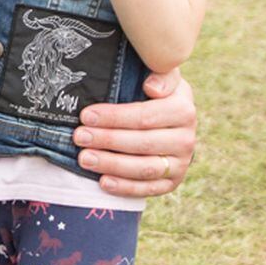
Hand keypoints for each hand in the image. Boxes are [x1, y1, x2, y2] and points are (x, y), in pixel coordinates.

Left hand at [73, 71, 196, 196]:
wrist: (171, 122)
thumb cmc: (156, 95)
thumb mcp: (161, 78)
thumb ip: (161, 75)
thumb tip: (152, 87)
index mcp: (183, 110)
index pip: (145, 116)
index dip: (115, 117)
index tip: (86, 116)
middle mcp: (186, 139)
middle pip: (142, 143)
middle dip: (107, 140)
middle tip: (79, 137)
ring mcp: (181, 164)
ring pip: (144, 168)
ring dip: (112, 164)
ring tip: (84, 158)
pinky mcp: (172, 183)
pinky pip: (147, 189)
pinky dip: (125, 187)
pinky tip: (103, 182)